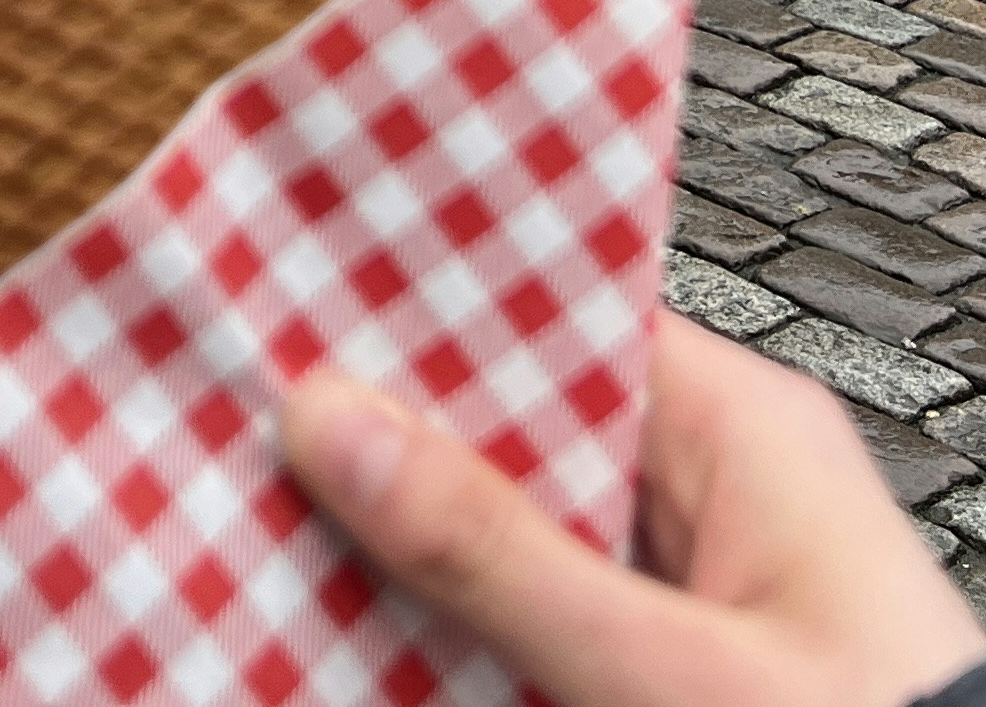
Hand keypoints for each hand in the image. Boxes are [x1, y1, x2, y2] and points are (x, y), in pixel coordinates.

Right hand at [280, 312, 985, 706]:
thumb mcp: (664, 671)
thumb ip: (496, 554)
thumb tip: (335, 419)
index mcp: (745, 428)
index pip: (557, 316)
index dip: (427, 315)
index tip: (289, 314)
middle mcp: (723, 487)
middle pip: (522, 433)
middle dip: (394, 451)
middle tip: (239, 441)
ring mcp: (702, 585)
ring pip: (522, 541)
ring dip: (416, 556)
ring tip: (264, 541)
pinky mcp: (682, 668)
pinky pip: (551, 622)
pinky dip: (469, 637)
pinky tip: (361, 646)